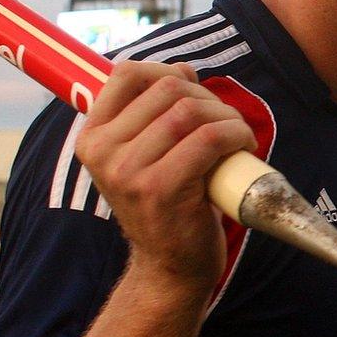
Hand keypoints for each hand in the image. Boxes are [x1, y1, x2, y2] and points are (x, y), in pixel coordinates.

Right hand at [75, 60, 256, 292]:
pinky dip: (236, 134)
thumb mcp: (142, 155)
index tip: (190, 89)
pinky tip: (243, 145)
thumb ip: (151, 113)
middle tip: (223, 120)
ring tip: (236, 134)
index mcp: (93, 137)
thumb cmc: (165, 203)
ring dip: (225, 115)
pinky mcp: (161, 189)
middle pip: (166, 88)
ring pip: (189, 111)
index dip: (165, 70)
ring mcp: (129, 172)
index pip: (125, 74)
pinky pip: (209, 138)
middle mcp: (103, 152)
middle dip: (206, 96)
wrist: (170, 266)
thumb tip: (181, 71)